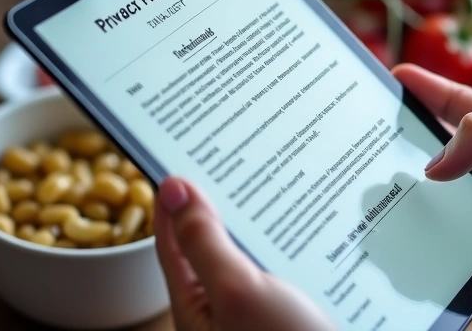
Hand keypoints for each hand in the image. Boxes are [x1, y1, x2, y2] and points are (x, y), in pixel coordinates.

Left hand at [154, 178, 335, 330]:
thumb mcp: (236, 289)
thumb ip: (203, 241)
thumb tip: (173, 189)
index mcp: (196, 305)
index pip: (171, 242)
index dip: (171, 201)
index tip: (175, 160)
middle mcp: (223, 308)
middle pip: (208, 246)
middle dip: (215, 205)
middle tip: (225, 162)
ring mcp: (256, 311)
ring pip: (247, 255)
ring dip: (254, 222)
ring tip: (263, 185)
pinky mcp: (288, 312)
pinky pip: (277, 269)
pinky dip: (283, 242)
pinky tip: (300, 226)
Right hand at [393, 64, 471, 313]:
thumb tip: (433, 165)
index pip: (454, 104)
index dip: (424, 88)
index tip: (392, 76)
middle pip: (437, 151)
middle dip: (403, 143)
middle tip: (364, 136)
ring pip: (436, 197)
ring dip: (409, 195)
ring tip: (369, 188)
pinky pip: (447, 239)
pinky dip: (425, 238)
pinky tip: (399, 237)